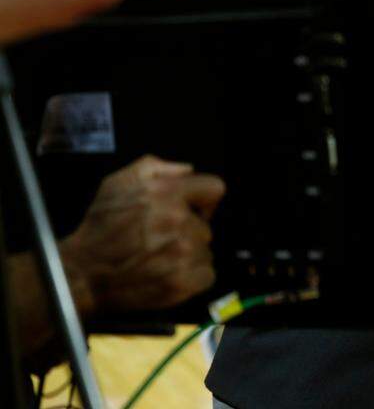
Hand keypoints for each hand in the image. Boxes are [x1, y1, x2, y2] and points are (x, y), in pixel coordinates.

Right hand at [59, 155, 225, 314]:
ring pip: (205, 251)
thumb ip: (157, 167)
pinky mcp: (181, 282)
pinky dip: (192, 276)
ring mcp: (182, 253)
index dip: (204, 200)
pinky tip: (169, 273)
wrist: (82, 273)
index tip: (194, 210)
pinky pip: (206, 274)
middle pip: (206, 226)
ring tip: (160, 258)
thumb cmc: (100, 227)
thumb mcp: (118, 182)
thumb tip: (188, 170)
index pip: (215, 189)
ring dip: (189, 255)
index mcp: (166, 193)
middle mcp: (178, 221)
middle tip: (162, 239)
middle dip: (188, 231)